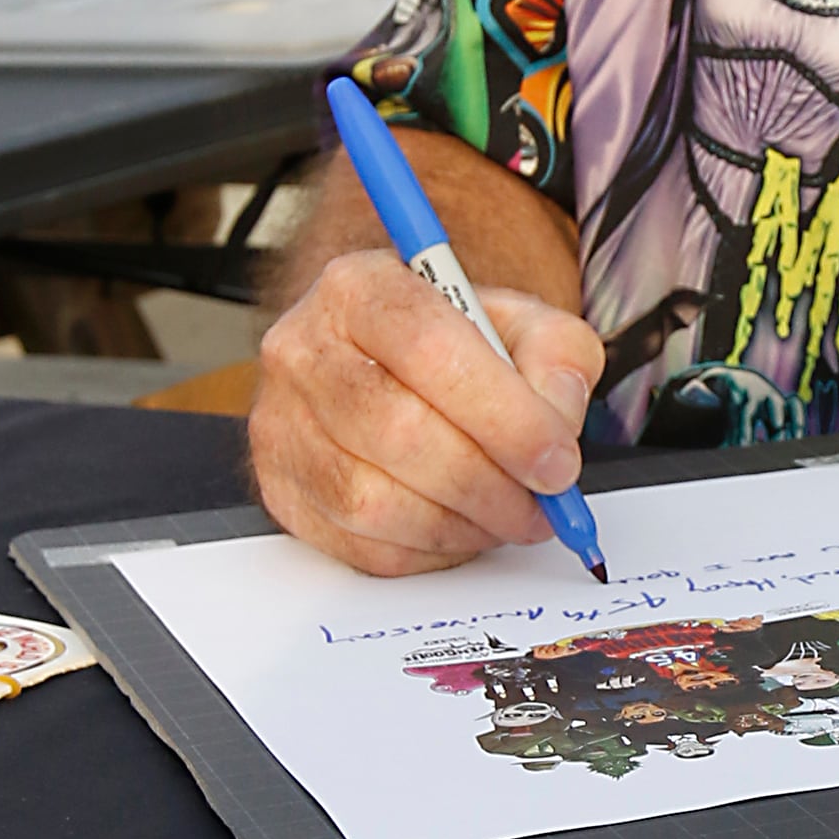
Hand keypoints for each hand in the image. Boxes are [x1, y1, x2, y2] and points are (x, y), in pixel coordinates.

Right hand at [250, 253, 606, 576]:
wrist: (392, 365)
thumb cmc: (456, 345)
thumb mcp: (525, 324)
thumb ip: (557, 358)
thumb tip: (554, 421)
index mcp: (360, 287)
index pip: (429, 349)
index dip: (503, 416)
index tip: (556, 459)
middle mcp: (304, 349)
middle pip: (397, 431)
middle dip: (488, 483)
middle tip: (541, 504)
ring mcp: (280, 424)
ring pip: (372, 500)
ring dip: (460, 524)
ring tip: (507, 515)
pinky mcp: (281, 490)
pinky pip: (359, 544)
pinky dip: (427, 551)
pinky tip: (461, 527)